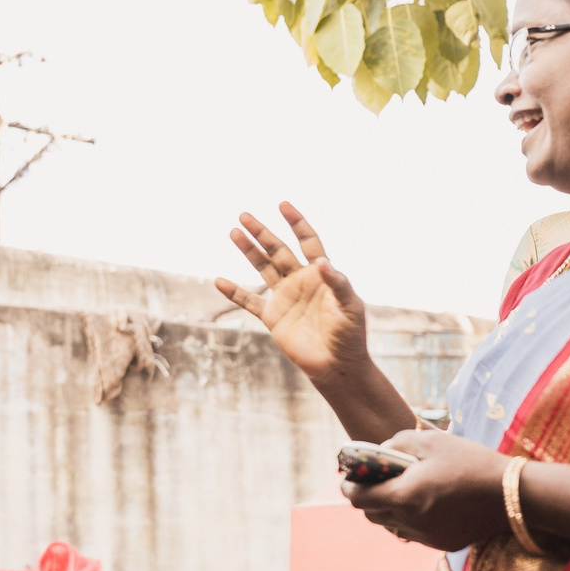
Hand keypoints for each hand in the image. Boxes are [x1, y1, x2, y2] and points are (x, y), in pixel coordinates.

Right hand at [215, 203, 373, 387]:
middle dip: (262, 233)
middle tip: (244, 216)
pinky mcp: (273, 317)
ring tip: (234, 232)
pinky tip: (218, 281)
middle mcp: (300, 281)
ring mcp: (285, 298)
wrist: (337, 365)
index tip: (283, 205)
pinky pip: (249, 302)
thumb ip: (336, 283)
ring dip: (248, 251)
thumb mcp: (349, 306)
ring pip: (262, 268)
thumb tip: (320, 262)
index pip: (308, 241)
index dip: (297, 223)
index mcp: (321, 274)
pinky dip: (234, 292)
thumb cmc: (350, 334)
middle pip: (278, 250)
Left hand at [344, 429, 508, 552]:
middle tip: (373, 481)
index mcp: (404, 497)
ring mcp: (428, 537)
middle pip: (373, 515)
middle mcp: (411, 523)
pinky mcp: (443, 544)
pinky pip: (414, 533)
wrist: (512, 493)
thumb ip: (396, 444)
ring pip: (392, 526)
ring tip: (399, 490)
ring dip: (389, 510)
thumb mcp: (430, 440)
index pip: (360, 499)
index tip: (349, 478)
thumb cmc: (470, 461)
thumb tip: (380, 453)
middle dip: (367, 498)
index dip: (350, 487)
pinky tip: (423, 502)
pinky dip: (410, 519)